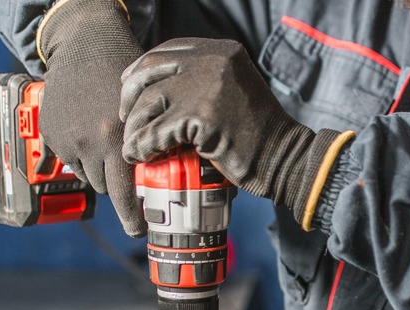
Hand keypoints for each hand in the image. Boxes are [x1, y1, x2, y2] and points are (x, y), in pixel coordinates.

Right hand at [37, 0, 145, 236]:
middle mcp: (88, 144)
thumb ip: (144, 143)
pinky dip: (76, 152)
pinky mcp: (49, 133)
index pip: (122, 193)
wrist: (87, 43)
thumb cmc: (123, 72)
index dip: (130, 217)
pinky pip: (65, 159)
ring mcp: (65, 140)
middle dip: (115, 179)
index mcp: (116, 139)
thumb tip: (153, 180)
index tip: (138, 230)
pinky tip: (85, 129)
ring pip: (85, 174)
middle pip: (104, 186)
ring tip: (103, 139)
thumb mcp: (143, 109)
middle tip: (123, 163)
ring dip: (95, 166)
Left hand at [119, 38, 345, 226]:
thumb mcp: (232, 91)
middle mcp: (213, 60)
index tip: (129, 88)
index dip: (140, 70)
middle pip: (150, 70)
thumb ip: (202, 82)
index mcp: (221, 51)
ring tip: (133, 143)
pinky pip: (156, 130)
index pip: (166, 51)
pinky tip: (138, 154)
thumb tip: (156, 91)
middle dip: (129, 95)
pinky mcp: (202, 115)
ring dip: (134, 126)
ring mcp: (207, 85)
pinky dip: (142, 145)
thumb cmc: (255, 135)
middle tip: (127, 118)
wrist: (283, 158)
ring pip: (148, 101)